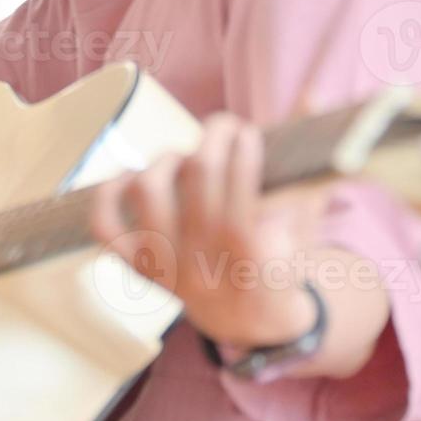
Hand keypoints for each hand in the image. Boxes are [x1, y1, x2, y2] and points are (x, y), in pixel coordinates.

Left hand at [88, 113, 323, 348]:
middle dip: (213, 137)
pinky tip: (130, 176)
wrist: (253, 326)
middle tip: (222, 128)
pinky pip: (106, 226)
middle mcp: (204, 262)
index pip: (241, 184)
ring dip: (166, 159)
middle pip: (198, 174)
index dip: (243, 146)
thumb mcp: (306, 222)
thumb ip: (310, 161)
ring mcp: (167, 266)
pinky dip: (108, 193)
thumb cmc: (283, 264)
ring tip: (184, 158)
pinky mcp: (139, 269)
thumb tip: (314, 94)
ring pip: (149, 190)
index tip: (249, 133)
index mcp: (253, 255)